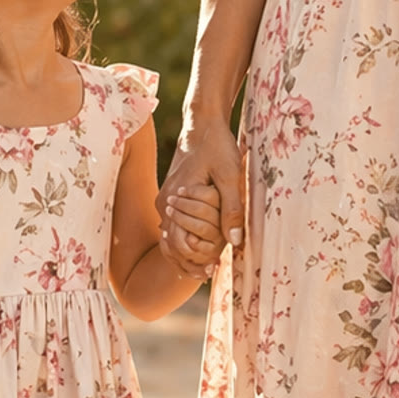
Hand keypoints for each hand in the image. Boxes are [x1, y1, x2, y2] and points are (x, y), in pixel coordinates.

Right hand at [157, 117, 243, 277]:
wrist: (202, 125)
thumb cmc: (217, 147)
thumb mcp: (230, 176)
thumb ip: (231, 209)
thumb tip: (234, 241)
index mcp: (176, 199)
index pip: (178, 243)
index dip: (194, 259)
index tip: (211, 269)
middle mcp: (164, 203)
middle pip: (171, 244)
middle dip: (188, 261)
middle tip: (209, 273)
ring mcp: (164, 201)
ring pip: (169, 237)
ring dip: (185, 253)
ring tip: (204, 268)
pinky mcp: (169, 198)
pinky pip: (172, 226)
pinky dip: (183, 240)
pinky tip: (199, 249)